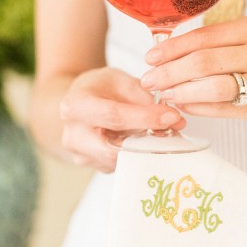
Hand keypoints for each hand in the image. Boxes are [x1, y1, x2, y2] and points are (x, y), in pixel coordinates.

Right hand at [59, 67, 185, 172]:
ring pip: (121, 160)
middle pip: (114, 148)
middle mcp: (73, 135)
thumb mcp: (119, 80)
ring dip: (146, 150)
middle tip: (173, 132)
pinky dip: (137, 154)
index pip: (114, 116)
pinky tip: (145, 141)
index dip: (146, 118)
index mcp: (76, 106)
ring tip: (162, 135)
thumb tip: (174, 120)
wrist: (76, 106)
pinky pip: (121, 164)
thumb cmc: (97, 89)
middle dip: (147, 142)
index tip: (172, 117)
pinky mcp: (93, 166)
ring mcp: (81, 155)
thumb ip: (144, 97)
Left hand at [140, 17, 246, 122]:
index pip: (205, 35)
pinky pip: (224, 108)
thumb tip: (174, 51)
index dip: (173, 47)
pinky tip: (184, 106)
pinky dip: (199, 107)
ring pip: (212, 85)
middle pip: (204, 60)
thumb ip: (225, 41)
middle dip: (169, 71)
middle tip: (148, 79)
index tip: (151, 56)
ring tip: (163, 94)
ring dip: (182, 91)